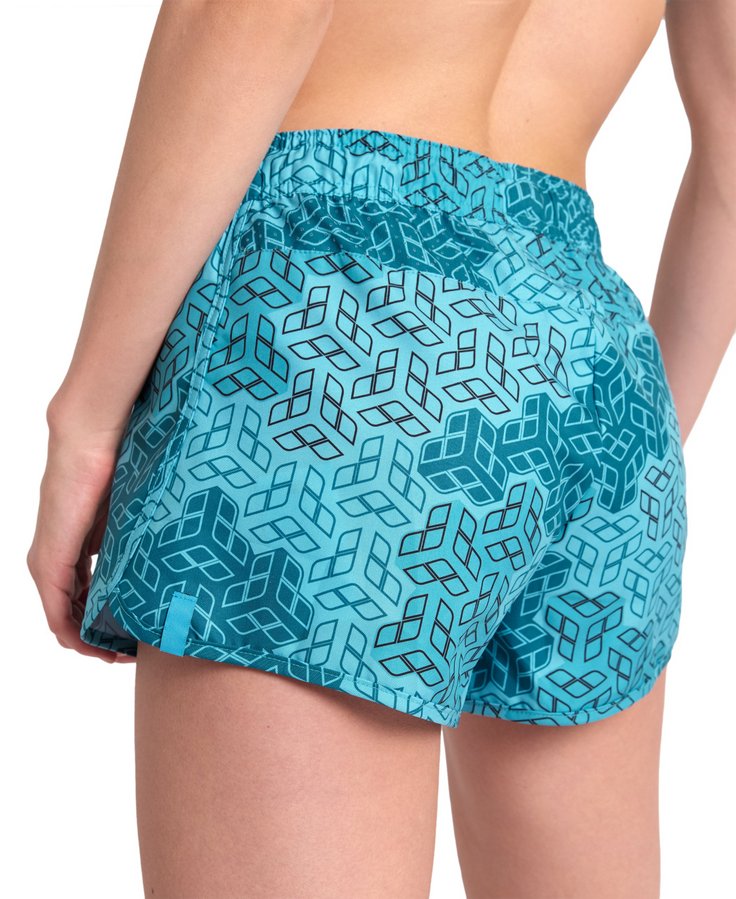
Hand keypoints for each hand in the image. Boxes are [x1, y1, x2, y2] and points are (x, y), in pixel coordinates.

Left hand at [27, 420, 135, 663]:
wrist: (93, 441)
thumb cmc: (118, 468)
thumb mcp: (131, 518)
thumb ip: (135, 543)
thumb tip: (169, 562)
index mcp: (73, 550)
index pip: (84, 598)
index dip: (106, 624)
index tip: (134, 638)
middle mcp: (53, 561)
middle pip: (72, 616)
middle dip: (100, 640)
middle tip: (130, 655)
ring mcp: (48, 563)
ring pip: (63, 619)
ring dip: (89, 642)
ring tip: (119, 655)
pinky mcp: (48, 562)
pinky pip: (57, 612)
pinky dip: (75, 633)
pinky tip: (98, 645)